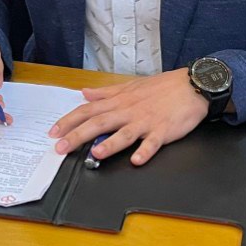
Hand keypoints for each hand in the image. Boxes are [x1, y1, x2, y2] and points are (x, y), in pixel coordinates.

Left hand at [49, 69, 208, 165]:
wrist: (192, 85)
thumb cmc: (162, 87)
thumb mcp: (130, 86)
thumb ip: (106, 92)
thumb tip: (85, 93)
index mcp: (119, 101)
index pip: (88, 110)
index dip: (69, 121)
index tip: (53, 131)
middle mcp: (129, 111)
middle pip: (99, 123)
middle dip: (78, 135)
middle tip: (61, 147)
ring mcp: (146, 121)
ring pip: (124, 133)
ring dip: (110, 143)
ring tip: (95, 152)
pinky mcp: (164, 130)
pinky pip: (153, 142)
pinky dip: (145, 151)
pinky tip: (137, 160)